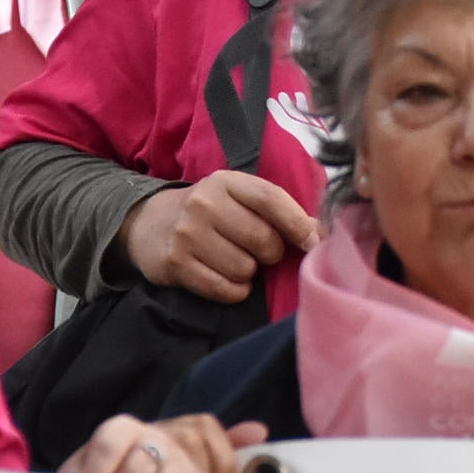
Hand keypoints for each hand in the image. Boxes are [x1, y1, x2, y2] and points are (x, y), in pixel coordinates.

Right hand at [120, 173, 318, 300]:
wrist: (151, 224)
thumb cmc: (211, 212)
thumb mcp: (239, 198)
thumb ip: (278, 210)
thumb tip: (322, 233)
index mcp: (227, 182)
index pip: (271, 199)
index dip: (298, 223)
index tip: (314, 242)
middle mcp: (205, 204)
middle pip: (263, 240)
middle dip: (270, 252)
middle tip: (258, 250)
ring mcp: (187, 234)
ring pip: (245, 269)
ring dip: (248, 272)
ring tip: (235, 260)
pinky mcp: (176, 264)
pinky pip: (225, 289)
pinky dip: (234, 291)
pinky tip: (227, 279)